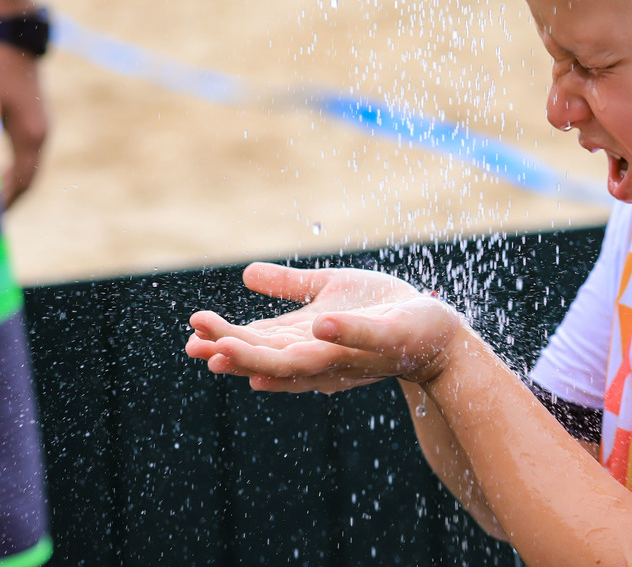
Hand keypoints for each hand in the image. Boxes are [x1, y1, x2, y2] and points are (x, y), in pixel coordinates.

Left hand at [0, 43, 48, 209]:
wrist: (10, 32)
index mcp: (31, 135)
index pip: (22, 182)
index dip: (6, 203)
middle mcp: (39, 133)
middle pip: (26, 177)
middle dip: (7, 197)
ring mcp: (37, 124)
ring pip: (25, 165)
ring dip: (9, 183)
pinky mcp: (29, 116)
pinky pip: (23, 152)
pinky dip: (9, 168)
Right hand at [186, 263, 463, 393]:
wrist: (435, 330)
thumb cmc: (383, 311)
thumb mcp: (331, 291)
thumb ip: (291, 287)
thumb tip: (246, 274)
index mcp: (308, 341)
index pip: (259, 344)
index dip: (226, 342)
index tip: (192, 337)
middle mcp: (324, 355)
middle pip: (271, 359)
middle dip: (233, 353)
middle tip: (196, 345)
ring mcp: (355, 352)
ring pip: (305, 361)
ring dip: (266, 356)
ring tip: (228, 347)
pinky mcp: (390, 340)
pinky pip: (366, 337)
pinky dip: (343, 331)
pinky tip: (319, 321)